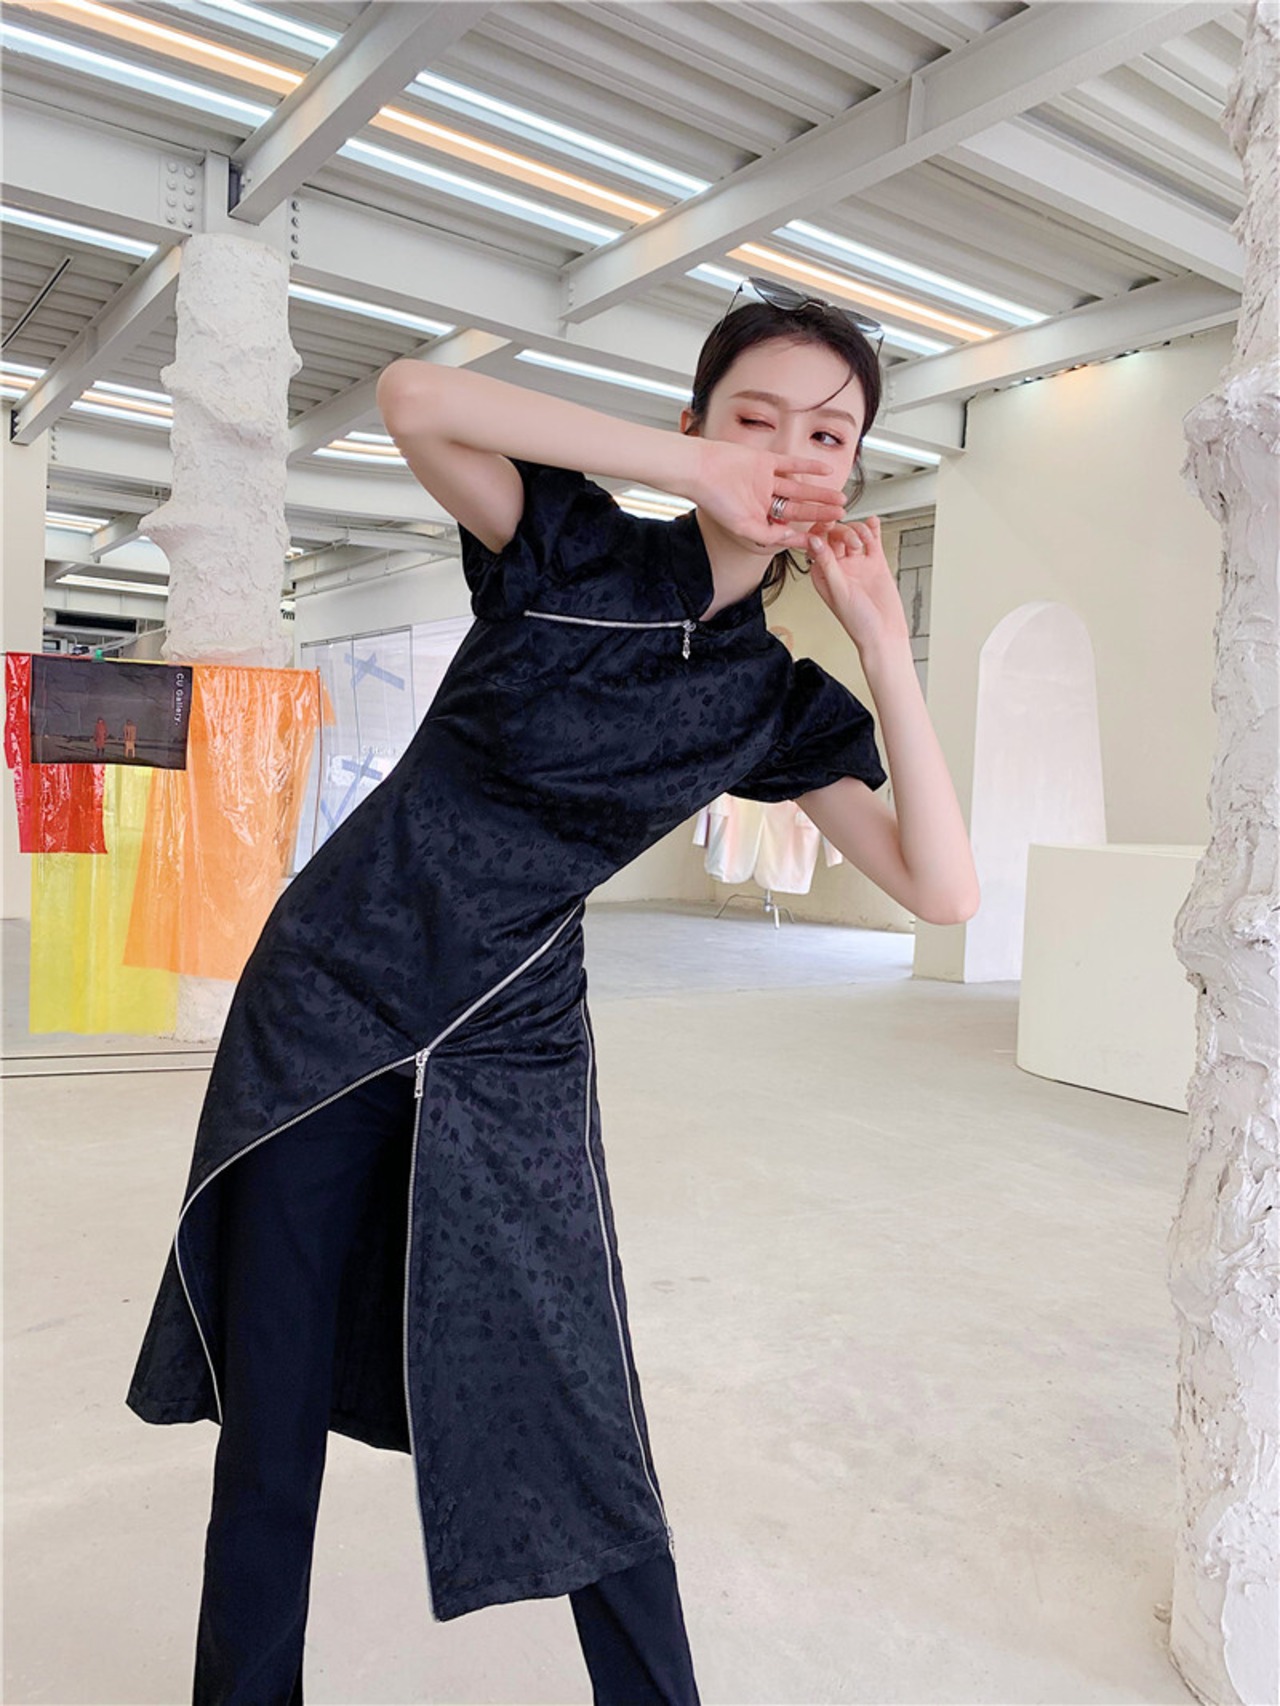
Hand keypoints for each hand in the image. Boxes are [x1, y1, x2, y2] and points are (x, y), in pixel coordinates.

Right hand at [689, 439, 846, 553]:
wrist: (700, 469)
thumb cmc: (714, 499)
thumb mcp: (744, 526)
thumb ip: (769, 535)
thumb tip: (791, 538)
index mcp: (756, 517)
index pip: (786, 527)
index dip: (805, 532)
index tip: (822, 537)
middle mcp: (762, 499)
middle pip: (797, 507)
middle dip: (819, 513)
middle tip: (839, 516)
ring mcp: (765, 480)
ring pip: (799, 488)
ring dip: (819, 493)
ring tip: (839, 498)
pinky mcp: (765, 461)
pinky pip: (791, 464)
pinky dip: (809, 467)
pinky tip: (825, 470)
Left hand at [802, 516, 909, 653]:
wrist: (884, 633)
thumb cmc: (858, 621)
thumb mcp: (838, 591)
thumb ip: (827, 564)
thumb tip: (813, 541)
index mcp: (822, 574)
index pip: (816, 544)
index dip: (820, 530)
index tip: (826, 522)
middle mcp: (838, 567)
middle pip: (836, 535)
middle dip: (843, 532)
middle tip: (852, 540)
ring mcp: (857, 563)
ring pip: (854, 534)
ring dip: (858, 531)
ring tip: (864, 542)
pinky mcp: (876, 562)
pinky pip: (873, 540)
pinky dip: (873, 529)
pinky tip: (873, 522)